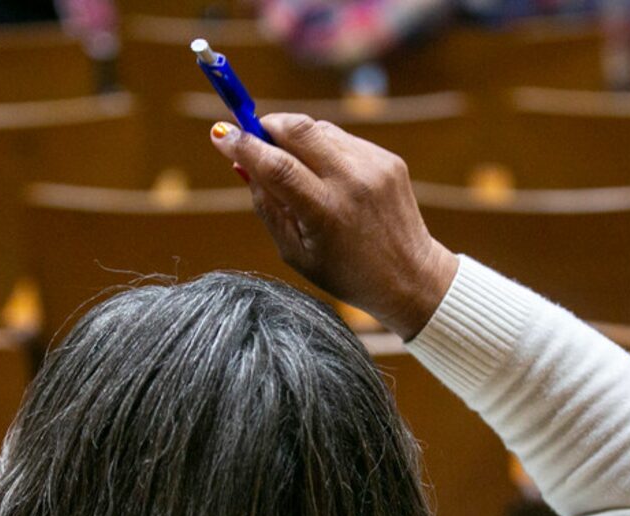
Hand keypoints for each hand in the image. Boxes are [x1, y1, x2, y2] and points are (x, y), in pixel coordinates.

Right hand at [210, 114, 457, 339]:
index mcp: (325, 212)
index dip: (242, 144)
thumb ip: (267, 206)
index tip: (219, 133)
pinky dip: (324, 150)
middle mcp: (351, 182)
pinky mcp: (388, 160)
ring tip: (295, 168)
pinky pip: (343, 140)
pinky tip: (328, 178)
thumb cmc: (345, 273)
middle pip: (298, 129)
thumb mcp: (295, 253)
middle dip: (267, 125)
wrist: (410, 277)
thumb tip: (243, 163)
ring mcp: (374, 166)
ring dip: (296, 138)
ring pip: (319, 129)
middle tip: (253, 137)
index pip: (275, 165)